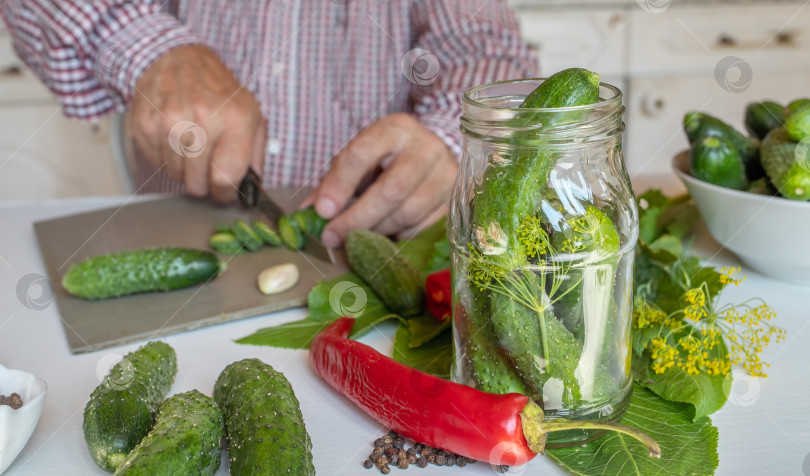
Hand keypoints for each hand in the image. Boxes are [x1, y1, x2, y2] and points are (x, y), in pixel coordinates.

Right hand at [129, 45, 265, 201]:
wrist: (177, 58)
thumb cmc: (219, 91)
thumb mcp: (252, 114)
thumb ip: (255, 154)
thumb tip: (251, 188)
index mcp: (235, 120)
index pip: (225, 178)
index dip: (225, 193)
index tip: (224, 191)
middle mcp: (202, 120)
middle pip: (197, 183)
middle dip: (204, 182)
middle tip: (207, 166)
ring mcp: (170, 122)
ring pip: (176, 176)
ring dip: (185, 169)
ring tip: (191, 145)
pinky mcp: (146, 125)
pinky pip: (157, 163)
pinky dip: (166, 157)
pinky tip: (174, 137)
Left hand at [305, 113, 457, 246]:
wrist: (432, 153)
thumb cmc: (388, 158)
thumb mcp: (359, 158)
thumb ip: (333, 182)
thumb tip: (308, 214)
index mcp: (394, 129)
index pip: (362, 154)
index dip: (340, 185)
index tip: (323, 211)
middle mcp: (425, 147)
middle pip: (391, 190)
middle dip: (358, 218)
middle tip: (334, 238)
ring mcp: (445, 174)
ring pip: (408, 213)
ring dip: (377, 231)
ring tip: (357, 236)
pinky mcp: (455, 199)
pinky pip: (423, 227)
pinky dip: (399, 235)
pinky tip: (385, 233)